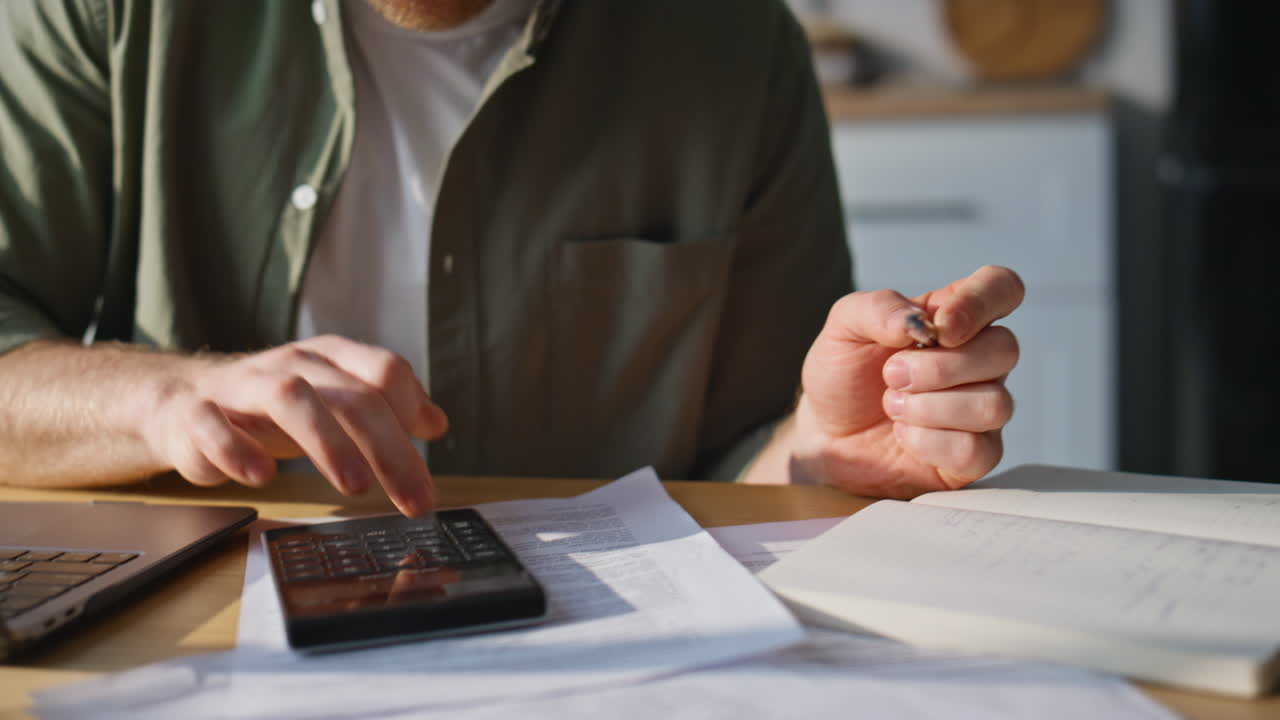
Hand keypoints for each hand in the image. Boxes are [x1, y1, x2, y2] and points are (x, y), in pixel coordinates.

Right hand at [141, 335, 448, 515]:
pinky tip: (262, 478)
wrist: (182, 405)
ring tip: (355, 484)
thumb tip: (438, 423)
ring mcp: (241, 388)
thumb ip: (387, 409)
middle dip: (388, 447)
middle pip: (349, 394)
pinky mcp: (195, 417)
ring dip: (327, 442)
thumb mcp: (335, 403)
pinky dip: (237, 450)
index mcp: (330, 358)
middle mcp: (290, 365)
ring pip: (290, 398)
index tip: (423, 461)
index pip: (385, 371)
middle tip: (414, 498)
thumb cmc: (274, 410)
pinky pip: (212, 426)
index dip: (410, 411)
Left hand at [793, 265, 1023, 496]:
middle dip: (939, 367)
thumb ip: (878, 308)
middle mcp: (979, 361)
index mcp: (954, 318)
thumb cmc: (843, 377)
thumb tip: (920, 322)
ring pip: (995, 404)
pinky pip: (974, 450)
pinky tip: (903, 435)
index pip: (1002, 288)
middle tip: (890, 375)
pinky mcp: (974, 456)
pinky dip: (927, 443)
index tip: (938, 329)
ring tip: (891, 406)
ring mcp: (981, 409)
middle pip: (1006, 349)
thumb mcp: (844, 328)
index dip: (980, 303)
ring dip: (929, 407)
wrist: (824, 436)